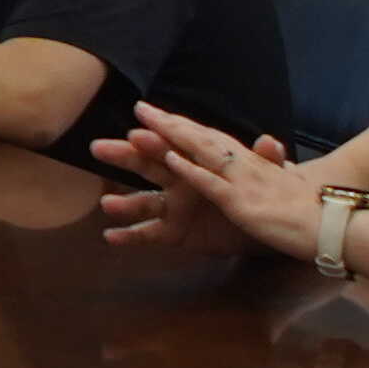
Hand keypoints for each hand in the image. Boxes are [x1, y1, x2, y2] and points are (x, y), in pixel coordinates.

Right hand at [92, 108, 303, 259]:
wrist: (263, 227)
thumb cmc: (259, 194)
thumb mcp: (266, 177)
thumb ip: (265, 161)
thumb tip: (270, 141)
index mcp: (197, 163)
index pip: (173, 147)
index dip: (155, 138)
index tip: (136, 129)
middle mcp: (178, 181)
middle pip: (146, 166)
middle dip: (123, 156)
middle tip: (99, 147)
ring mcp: (172, 208)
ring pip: (142, 202)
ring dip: (123, 202)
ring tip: (106, 204)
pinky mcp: (173, 233)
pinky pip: (147, 234)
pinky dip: (128, 236)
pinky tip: (110, 237)